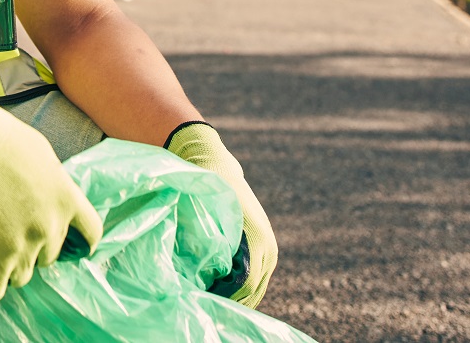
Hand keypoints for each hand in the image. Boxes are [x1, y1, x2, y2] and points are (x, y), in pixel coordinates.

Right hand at [0, 60, 102, 300]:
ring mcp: (23, 246)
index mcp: (66, 198)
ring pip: (23, 274)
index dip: (79, 241)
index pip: (91, 233)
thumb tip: (44, 195)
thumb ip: (49, 182)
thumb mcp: (38, 152)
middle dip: (34, 247)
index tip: (69, 244)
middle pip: (50, 255)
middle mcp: (50, 226)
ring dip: (10, 266)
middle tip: (10, 233)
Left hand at [166, 121, 277, 307]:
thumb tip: (199, 279)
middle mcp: (268, 249)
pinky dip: (239, 290)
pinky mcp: (265, 251)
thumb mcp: (202, 216)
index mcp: (257, 242)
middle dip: (228, 302)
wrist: (214, 164)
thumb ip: (203, 245)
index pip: (244, 286)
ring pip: (255, 290)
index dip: (223, 298)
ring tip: (207, 299)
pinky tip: (218, 291)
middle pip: (252, 293)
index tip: (200, 301)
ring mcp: (269, 251)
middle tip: (201, 305)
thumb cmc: (203, 190)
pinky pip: (255, 281)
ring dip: (234, 298)